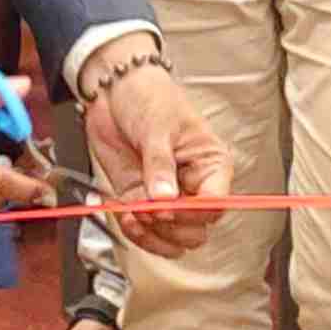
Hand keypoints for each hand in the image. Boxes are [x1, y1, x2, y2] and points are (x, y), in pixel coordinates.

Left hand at [81, 59, 230, 257]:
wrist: (114, 90)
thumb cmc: (148, 96)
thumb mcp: (157, 126)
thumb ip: (160, 164)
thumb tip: (164, 199)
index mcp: (211, 165)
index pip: (216, 204)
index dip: (194, 212)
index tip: (168, 206)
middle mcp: (193, 186)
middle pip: (196, 230)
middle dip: (170, 226)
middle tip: (147, 209)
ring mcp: (167, 197)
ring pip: (173, 240)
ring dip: (151, 236)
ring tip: (133, 215)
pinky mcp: (141, 201)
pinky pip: (145, 232)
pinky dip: (132, 232)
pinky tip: (122, 214)